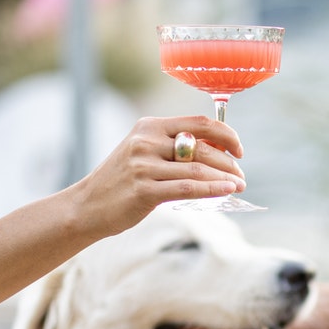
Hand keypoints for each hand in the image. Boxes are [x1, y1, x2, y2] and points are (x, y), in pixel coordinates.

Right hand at [68, 116, 246, 238]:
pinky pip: (187, 188)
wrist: (87, 206)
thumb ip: (174, 148)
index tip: (239, 148)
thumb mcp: (144, 153)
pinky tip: (227, 190)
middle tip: (241, 174)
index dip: (225, 134)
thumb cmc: (123, 180)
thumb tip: (218, 151)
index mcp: (149, 126)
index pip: (198, 123)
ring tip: (239, 184)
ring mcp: (143, 166)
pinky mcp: (144, 190)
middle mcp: (146, 142)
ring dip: (225, 177)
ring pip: (198, 169)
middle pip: (201, 147)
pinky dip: (212, 189)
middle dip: (228, 161)